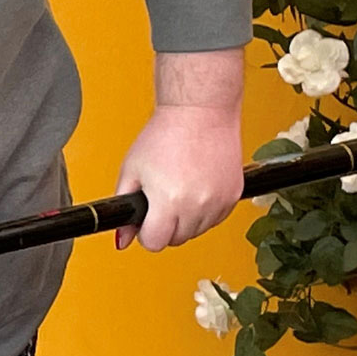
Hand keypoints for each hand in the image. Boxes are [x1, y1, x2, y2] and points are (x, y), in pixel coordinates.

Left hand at [112, 103, 245, 251]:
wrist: (199, 112)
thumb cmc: (164, 135)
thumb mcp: (132, 170)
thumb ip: (123, 206)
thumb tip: (123, 238)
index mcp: (167, 201)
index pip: (154, 243)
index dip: (146, 233)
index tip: (146, 220)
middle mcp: (196, 205)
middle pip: (176, 239)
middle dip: (165, 225)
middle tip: (161, 198)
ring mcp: (218, 202)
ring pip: (197, 231)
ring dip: (186, 219)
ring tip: (179, 188)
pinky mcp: (233, 196)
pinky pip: (215, 219)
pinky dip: (205, 211)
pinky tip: (196, 188)